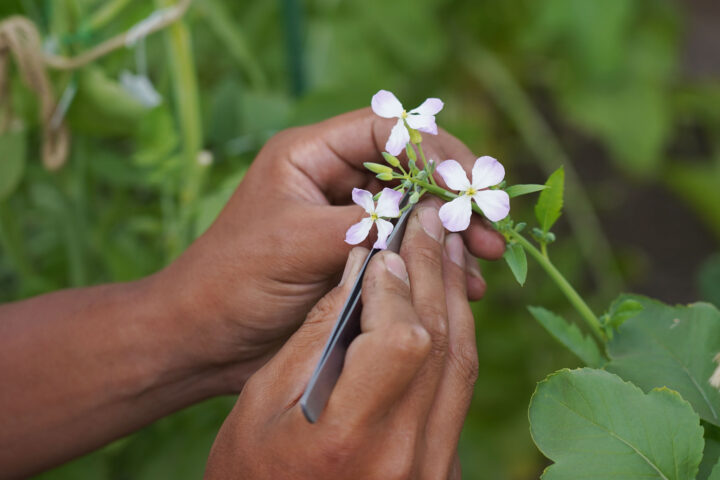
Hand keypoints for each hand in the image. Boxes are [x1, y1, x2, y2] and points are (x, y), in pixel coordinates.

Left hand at [161, 108, 502, 389]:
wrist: (203, 340)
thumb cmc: (233, 282)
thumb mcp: (296, 244)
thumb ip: (363, 224)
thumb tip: (429, 217)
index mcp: (311, 156)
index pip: (384, 129)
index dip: (432, 148)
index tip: (467, 183)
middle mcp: (333, 181)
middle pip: (409, 171)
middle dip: (452, 197)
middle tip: (490, 228)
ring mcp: (346, 221)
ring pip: (414, 213)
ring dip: (451, 233)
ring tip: (486, 260)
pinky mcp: (355, 259)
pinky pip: (405, 250)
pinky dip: (435, 264)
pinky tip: (462, 286)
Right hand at [204, 204, 477, 478]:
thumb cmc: (250, 471)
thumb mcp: (262, 401)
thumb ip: (316, 334)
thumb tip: (359, 270)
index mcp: (349, 439)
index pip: (402, 340)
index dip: (398, 287)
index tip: (384, 252)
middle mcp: (404, 458)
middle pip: (441, 345)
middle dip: (434, 274)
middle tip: (430, 223)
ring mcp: (431, 471)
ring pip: (461, 367)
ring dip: (453, 301)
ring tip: (444, 252)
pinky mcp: (440, 471)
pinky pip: (457, 394)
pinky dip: (452, 343)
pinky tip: (442, 308)